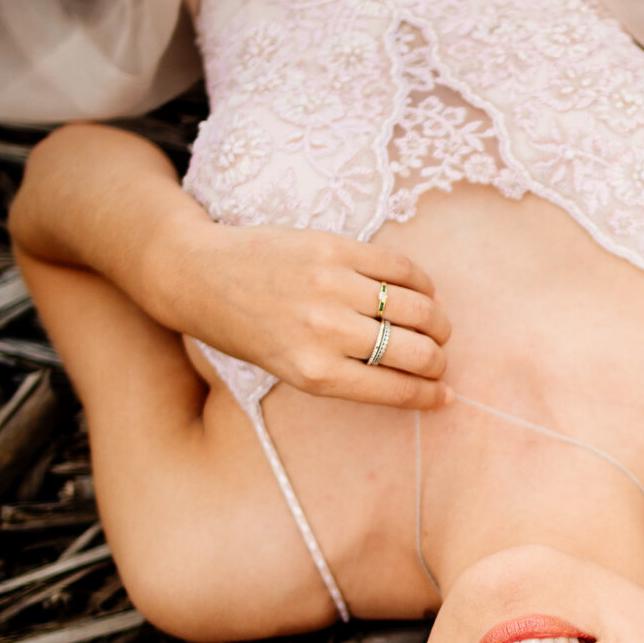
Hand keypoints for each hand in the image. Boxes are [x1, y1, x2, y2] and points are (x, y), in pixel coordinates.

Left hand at [156, 221, 451, 408]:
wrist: (199, 276)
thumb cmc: (247, 332)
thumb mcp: (290, 370)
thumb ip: (346, 373)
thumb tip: (411, 376)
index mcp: (314, 373)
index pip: (397, 390)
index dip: (431, 395)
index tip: (443, 394)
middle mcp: (326, 332)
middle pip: (417, 351)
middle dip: (439, 361)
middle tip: (439, 358)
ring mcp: (332, 285)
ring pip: (419, 308)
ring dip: (438, 322)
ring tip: (435, 325)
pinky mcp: (335, 248)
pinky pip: (401, 268)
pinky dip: (422, 284)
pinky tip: (420, 292)